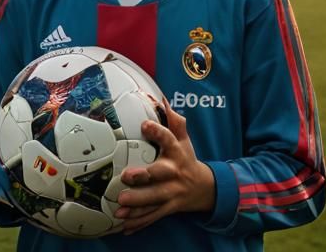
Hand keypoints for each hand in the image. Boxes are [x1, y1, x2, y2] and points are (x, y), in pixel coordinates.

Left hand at [114, 105, 214, 233]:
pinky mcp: (168, 208)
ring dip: (137, 204)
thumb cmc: (186, 159)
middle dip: (143, 176)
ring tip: (120, 206)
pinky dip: (139, 223)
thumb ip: (174, 122)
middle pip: (159, 175)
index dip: (157, 131)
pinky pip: (153, 216)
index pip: (169, 139)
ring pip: (154, 200)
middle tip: (127, 176)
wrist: (205, 189)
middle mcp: (174, 173)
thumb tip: (162, 100)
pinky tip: (124, 227)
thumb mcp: (184, 140)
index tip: (144, 124)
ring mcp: (172, 193)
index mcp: (177, 153)